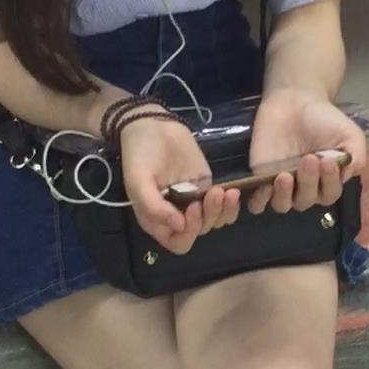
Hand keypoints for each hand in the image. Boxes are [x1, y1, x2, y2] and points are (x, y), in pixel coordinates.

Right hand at [119, 115, 240, 254]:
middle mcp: (175, 215)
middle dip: (207, 217)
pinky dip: (230, 204)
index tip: (191, 209)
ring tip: (224, 191)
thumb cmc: (140, 154)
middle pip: (199, 232)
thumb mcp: (138, 181)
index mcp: (156, 219)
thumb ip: (154, 207)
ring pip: (214, 222)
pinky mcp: (206, 187)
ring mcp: (193, 201)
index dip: (188, 233)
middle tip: (210, 194)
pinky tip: (231, 190)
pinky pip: (222, 206)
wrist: (152, 125)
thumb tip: (179, 227)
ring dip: (222, 211)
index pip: (178, 243)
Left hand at [245, 88, 365, 216]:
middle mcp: (304, 188)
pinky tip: (264, 187)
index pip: (329, 194)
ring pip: (282, 205)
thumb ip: (357, 158)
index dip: (329, 181)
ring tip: (285, 175)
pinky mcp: (260, 179)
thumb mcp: (351, 135)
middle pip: (306, 200)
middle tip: (309, 158)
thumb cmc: (324, 120)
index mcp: (327, 182)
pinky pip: (258, 203)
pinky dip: (260, 201)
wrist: (295, 102)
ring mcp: (281, 186)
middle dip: (309, 181)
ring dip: (284, 194)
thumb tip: (347, 176)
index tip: (327, 159)